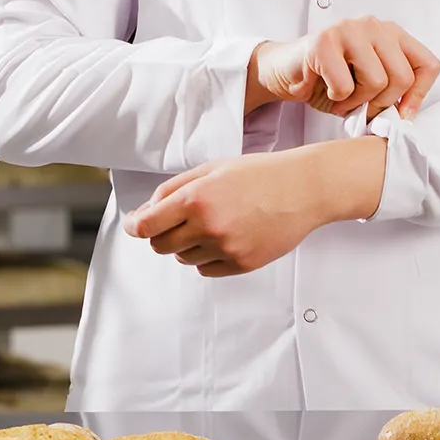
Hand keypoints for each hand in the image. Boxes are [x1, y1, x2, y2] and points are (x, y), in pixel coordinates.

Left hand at [128, 137, 384, 276]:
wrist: (304, 189)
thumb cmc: (259, 174)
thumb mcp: (212, 169)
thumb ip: (174, 189)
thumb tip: (146, 213)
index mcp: (197, 198)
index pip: (148, 225)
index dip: (136, 226)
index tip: (136, 225)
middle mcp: (208, 226)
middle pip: (161, 246)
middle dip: (162, 235)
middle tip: (177, 222)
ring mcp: (226, 248)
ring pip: (184, 259)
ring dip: (189, 245)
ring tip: (214, 224)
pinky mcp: (242, 264)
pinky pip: (207, 269)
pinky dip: (208, 257)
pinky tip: (227, 237)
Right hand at [247, 17, 439, 117]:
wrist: (287, 73)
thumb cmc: (331, 81)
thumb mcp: (373, 86)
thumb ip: (395, 93)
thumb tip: (408, 117)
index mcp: (393, 34)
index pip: (429, 65)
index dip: (418, 96)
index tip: (400, 113)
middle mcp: (375, 25)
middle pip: (402, 77)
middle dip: (381, 103)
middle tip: (361, 106)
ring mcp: (349, 29)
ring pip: (377, 81)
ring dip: (358, 102)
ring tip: (343, 98)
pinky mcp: (324, 41)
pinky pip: (345, 85)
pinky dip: (337, 99)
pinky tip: (326, 90)